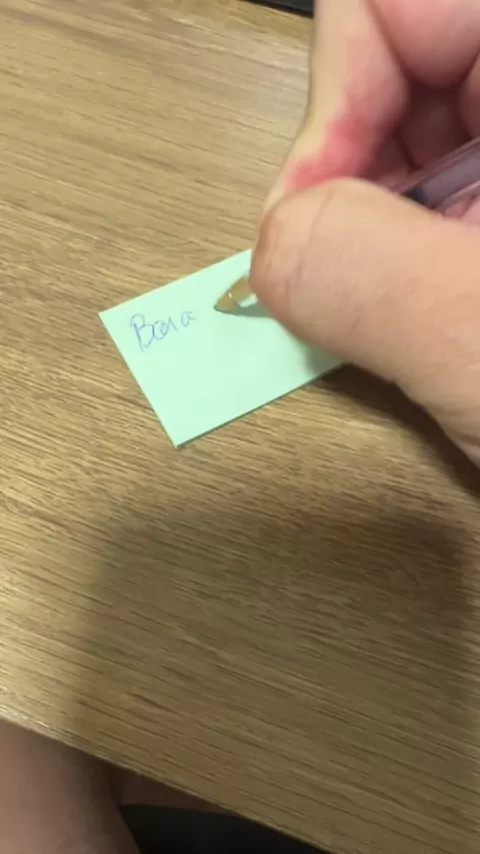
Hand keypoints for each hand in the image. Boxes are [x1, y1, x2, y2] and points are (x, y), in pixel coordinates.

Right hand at [250, 0, 479, 464]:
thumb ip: (371, 276)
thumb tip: (273, 246)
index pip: (393, 2)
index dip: (332, 98)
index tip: (309, 217)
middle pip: (393, 68)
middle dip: (340, 173)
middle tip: (331, 278)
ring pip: (405, 140)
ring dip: (363, 225)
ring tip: (384, 310)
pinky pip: (428, 197)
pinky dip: (393, 254)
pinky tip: (409, 311)